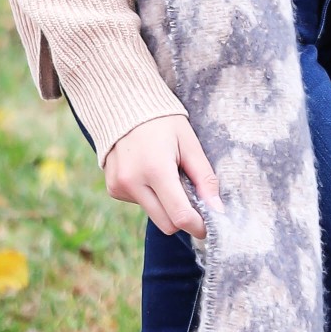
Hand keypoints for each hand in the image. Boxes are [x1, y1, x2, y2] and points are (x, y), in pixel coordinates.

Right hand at [101, 114, 218, 239]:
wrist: (124, 105)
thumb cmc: (163, 122)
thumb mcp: (190, 144)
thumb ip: (204, 178)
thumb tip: (217, 210)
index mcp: (156, 170)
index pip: (180, 215)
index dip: (198, 226)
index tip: (209, 224)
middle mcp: (133, 182)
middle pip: (166, 224)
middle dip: (182, 217)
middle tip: (191, 198)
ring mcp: (119, 187)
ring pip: (153, 215)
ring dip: (165, 205)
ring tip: (166, 175)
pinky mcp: (113, 188)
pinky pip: (139, 204)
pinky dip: (149, 196)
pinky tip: (148, 172)